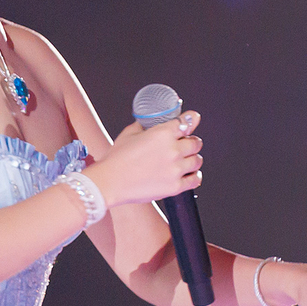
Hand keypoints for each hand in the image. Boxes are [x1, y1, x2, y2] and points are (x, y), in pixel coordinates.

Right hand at [85, 111, 203, 206]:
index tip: (193, 119)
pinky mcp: (175, 187)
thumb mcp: (129, 133)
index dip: (192, 118)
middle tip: (185, 144)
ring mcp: (175, 169)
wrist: (109, 182)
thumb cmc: (116, 159)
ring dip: (193, 158)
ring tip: (186, 160)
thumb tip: (149, 122)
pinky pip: (195, 179)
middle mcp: (172, 150)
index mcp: (163, 133)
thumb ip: (144, 125)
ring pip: (197, 160)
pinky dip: (195, 175)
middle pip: (196, 142)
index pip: (187, 121)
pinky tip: (189, 173)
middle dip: (191, 141)